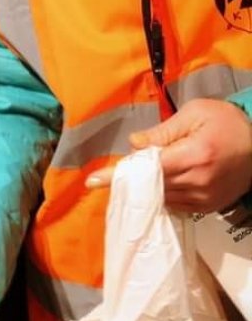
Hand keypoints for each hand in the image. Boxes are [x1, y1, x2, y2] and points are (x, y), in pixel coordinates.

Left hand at [84, 98, 251, 211]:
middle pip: (151, 186)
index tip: (91, 181)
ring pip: (161, 198)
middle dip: (128, 181)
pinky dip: (161, 196)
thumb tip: (133, 144)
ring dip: (143, 190)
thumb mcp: (196, 113)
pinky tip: (152, 186)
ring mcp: (205, 198)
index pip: (147, 168)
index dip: (118, 174)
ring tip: (130, 179)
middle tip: (104, 176)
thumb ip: (163, 131)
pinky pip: (175, 205)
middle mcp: (199, 181)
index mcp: (194, 155)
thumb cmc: (227, 122)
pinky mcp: (209, 207)